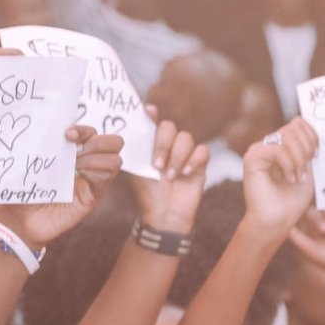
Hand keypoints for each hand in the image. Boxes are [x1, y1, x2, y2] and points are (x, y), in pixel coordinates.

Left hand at [0, 126, 122, 248]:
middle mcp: (86, 162)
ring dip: (96, 158)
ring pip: (116, 160)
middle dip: (98, 141)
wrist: (18, 219)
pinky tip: (78, 175)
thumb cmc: (20, 189)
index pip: (90, 131)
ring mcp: (91, 180)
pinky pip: (106, 180)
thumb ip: (36, 146)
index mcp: (71, 151)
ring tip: (75, 165)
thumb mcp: (27, 164)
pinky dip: (96, 173)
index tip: (66, 134)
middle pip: (114, 142)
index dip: (83, 129)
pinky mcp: (92, 197)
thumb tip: (34, 126)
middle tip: (76, 150)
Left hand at [133, 110, 209, 231]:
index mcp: (151, 142)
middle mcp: (169, 143)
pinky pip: (202, 150)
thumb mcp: (136, 170)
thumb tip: (122, 134)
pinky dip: (193, 160)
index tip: (148, 112)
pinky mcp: (200, 162)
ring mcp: (185, 151)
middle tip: (156, 165)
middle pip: (169, 127)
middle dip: (162, 144)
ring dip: (176, 157)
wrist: (163, 213)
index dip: (150, 114)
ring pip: (186, 138)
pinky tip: (185, 174)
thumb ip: (134, 151)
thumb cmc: (147, 192)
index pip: (152, 122)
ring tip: (169, 177)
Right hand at [241, 118, 317, 241]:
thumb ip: (307, 148)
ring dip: (300, 158)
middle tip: (308, 168)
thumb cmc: (292, 200)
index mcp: (280, 146)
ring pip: (286, 136)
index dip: (313, 135)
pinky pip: (277, 149)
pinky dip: (289, 164)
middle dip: (308, 146)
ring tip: (299, 177)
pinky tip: (290, 178)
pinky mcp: (251, 158)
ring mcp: (258, 150)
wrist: (277, 220)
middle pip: (293, 127)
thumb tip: (304, 121)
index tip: (318, 156)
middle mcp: (267, 145)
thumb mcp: (307, 168)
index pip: (298, 125)